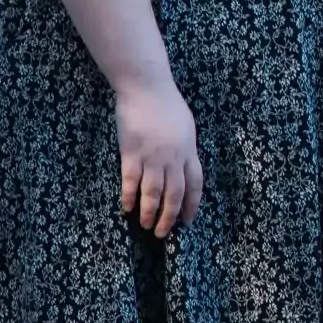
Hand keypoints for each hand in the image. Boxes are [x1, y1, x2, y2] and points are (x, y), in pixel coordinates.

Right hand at [115, 80, 203, 238]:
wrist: (147, 89)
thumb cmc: (167, 104)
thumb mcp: (185, 127)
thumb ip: (185, 149)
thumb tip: (183, 165)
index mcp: (189, 151)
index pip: (194, 184)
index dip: (191, 204)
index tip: (188, 220)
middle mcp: (173, 159)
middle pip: (175, 195)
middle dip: (170, 217)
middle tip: (165, 233)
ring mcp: (152, 158)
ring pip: (153, 193)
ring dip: (151, 213)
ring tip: (147, 226)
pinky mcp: (131, 155)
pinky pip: (130, 182)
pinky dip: (129, 198)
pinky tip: (127, 209)